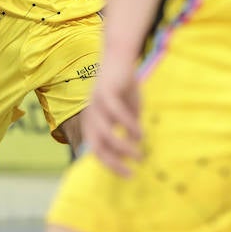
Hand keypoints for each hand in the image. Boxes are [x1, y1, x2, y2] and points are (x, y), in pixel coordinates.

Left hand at [82, 56, 142, 176]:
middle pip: (97, 146)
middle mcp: (90, 115)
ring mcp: (95, 104)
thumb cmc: (124, 87)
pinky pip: (116, 114)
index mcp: (93, 121)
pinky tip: (140, 134)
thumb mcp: (127, 112)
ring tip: (140, 155)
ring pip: (106, 133)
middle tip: (131, 173)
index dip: (110, 164)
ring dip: (123, 147)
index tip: (127, 174)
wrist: (120, 57)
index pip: (96, 149)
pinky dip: (128, 125)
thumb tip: (132, 148)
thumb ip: (128, 129)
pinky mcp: (105, 92)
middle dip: (113, 162)